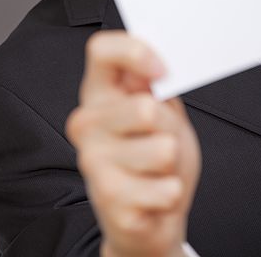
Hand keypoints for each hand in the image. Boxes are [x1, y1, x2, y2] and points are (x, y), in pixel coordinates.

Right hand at [65, 31, 200, 256]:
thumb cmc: (157, 152)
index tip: (163, 71)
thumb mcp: (163, 109)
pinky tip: (155, 194)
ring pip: (163, 149)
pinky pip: (165, 189)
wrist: (152, 211)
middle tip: (163, 139)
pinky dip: (171, 193)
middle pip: (145, 108)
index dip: (136, 52)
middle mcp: (86, 124)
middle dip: (171, 127)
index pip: (101, 50)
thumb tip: (151, 66)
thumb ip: (153, 84)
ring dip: (174, 162)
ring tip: (159, 168)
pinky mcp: (109, 202)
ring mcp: (92, 163)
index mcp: (98, 93)